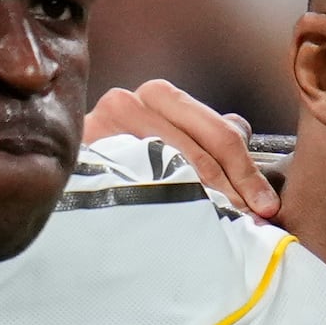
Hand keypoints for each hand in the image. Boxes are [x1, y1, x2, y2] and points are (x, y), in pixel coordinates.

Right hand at [86, 79, 277, 219]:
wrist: (58, 179)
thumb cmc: (124, 163)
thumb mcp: (168, 141)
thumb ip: (203, 135)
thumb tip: (241, 128)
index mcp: (158, 95)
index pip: (219, 132)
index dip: (248, 173)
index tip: (266, 207)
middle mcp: (129, 102)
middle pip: (198, 151)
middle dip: (232, 191)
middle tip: (252, 224)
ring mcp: (102, 127)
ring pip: (170, 168)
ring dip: (203, 202)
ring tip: (221, 229)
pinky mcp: (83, 156)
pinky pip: (134, 183)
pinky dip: (163, 207)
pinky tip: (180, 227)